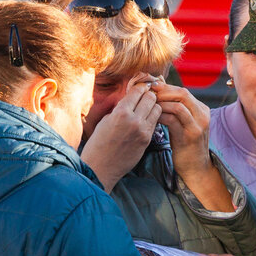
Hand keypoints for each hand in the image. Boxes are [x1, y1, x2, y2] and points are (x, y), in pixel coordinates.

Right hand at [80, 74, 159, 190]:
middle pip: (151, 98)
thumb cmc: (98, 143)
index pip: (138, 91)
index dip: (139, 87)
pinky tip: (144, 120)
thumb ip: (120, 108)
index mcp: (121, 112)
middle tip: (143, 98)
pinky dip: (152, 118)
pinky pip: (155, 122)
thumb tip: (132, 99)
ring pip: (157, 109)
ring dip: (152, 107)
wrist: (100, 167)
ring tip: (145, 109)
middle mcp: (134, 120)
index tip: (139, 88)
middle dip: (148, 95)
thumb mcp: (106, 120)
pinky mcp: (147, 140)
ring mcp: (143, 131)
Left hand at [152, 83, 211, 175]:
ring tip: (149, 106)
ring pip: (178, 106)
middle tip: (148, 95)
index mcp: (202, 109)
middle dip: (163, 92)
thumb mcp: (183, 124)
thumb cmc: (185, 145)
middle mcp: (202, 115)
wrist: (196, 168)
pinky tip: (152, 118)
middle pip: (182, 94)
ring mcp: (197, 126)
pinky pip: (173, 120)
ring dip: (161, 104)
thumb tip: (159, 89)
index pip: (182, 91)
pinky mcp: (189, 136)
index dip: (165, 88)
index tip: (150, 88)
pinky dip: (161, 116)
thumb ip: (175, 108)